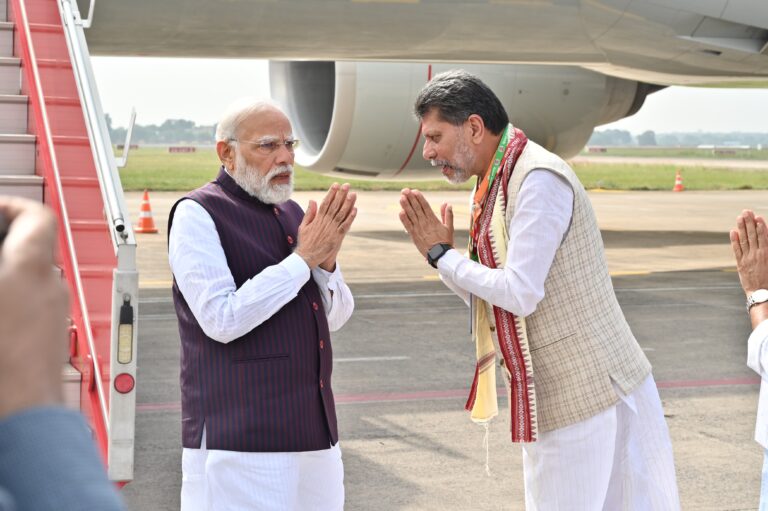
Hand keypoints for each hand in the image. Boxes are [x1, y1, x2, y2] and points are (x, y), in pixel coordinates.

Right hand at [0, 197, 68, 419]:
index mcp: (32, 267)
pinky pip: (29, 304)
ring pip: (29, 277)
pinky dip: (10, 298)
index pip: (38, 216)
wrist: (20, 417)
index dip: (10, 206)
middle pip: (32, 246)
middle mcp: (50, 286)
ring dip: (6, 272)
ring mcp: (53, 314)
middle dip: (1, 241)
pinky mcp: (47, 338)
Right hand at [295, 183, 356, 268]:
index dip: (331, 193)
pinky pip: (345, 225)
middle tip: (347, 185)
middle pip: (335, 205)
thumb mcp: (303, 226)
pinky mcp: (337, 237)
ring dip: (348, 203)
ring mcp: (332, 229)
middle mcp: (326, 222)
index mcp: (318, 218)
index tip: (336, 185)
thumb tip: (312, 200)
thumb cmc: (305, 242)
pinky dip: (350, 218)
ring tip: (353, 194)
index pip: (325, 202)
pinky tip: (355, 210)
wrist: (307, 257)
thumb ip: (309, 213)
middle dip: (341, 194)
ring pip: (341, 214)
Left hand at [399, 188, 453, 256]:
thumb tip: (447, 204)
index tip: (415, 191)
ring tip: (401, 197)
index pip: (425, 206)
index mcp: (433, 220)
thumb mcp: (449, 227)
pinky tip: (400, 212)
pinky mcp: (414, 235)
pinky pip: (408, 226)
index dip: (419, 198)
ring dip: (406, 206)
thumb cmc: (445, 241)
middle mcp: (425, 223)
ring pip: (411, 215)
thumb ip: (448, 215)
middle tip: (405, 190)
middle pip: (416, 208)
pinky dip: (404, 219)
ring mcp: (418, 229)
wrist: (440, 254)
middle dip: (411, 198)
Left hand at [730, 210, 767, 296]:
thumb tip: (766, 240)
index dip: (760, 226)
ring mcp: (747, 259)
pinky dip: (734, 241)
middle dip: (749, 222)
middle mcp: (757, 254)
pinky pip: (737, 250)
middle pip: (752, 235)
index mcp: (767, 254)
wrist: (763, 294)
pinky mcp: (740, 264)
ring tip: (739, 217)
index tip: (757, 216)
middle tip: (746, 211)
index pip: (763, 236)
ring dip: (742, 228)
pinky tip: (733, 232)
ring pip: (744, 240)